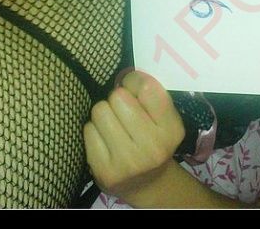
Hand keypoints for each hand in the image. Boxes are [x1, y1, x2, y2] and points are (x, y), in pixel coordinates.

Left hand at [83, 70, 184, 203]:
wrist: (147, 185)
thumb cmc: (153, 140)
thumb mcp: (164, 119)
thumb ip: (150, 94)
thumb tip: (126, 74)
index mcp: (171, 129)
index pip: (147, 87)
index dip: (134, 81)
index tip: (134, 90)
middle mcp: (153, 148)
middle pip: (118, 97)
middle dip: (117, 100)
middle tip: (123, 113)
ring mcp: (128, 162)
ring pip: (100, 110)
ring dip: (104, 114)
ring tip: (113, 126)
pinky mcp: (105, 171)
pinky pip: (88, 130)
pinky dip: (93, 131)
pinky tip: (105, 142)